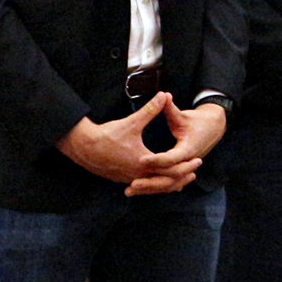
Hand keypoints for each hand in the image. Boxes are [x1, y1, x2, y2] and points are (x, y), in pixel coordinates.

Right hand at [56, 92, 200, 195]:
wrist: (83, 146)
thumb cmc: (107, 134)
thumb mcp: (132, 122)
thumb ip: (150, 110)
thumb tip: (163, 95)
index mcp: (143, 162)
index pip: (172, 169)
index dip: (186, 165)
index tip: (198, 159)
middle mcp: (137, 175)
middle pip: (166, 182)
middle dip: (182, 176)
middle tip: (195, 171)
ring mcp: (129, 179)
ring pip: (155, 187)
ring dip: (169, 183)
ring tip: (182, 180)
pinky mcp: (123, 180)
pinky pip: (144, 186)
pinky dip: (156, 185)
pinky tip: (160, 181)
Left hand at [137, 98, 228, 189]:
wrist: (214, 128)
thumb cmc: (197, 121)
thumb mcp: (182, 115)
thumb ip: (169, 108)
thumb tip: (162, 94)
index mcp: (188, 149)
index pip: (171, 158)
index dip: (156, 160)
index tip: (140, 160)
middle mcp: (187, 162)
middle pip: (168, 178)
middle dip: (150, 183)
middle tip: (131, 184)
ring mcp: (185, 168)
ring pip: (167, 185)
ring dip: (149, 188)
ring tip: (129, 190)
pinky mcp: (181, 171)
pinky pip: (167, 184)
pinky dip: (154, 187)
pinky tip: (139, 190)